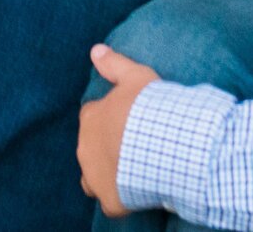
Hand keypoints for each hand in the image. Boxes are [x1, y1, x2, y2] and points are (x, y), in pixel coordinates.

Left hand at [79, 45, 157, 216]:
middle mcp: (85, 148)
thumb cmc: (151, 107)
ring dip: (106, 174)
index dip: (110, 120)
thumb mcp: (136, 76)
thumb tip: (95, 49)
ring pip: (93, 178)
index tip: (127, 122)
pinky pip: (111, 202)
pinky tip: (138, 193)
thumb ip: (114, 63)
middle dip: (106, 147)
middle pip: (91, 148)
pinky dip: (121, 198)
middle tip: (134, 147)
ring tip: (131, 172)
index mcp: (91, 119)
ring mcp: (95, 176)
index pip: (93, 118)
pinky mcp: (110, 199)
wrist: (167, 142)